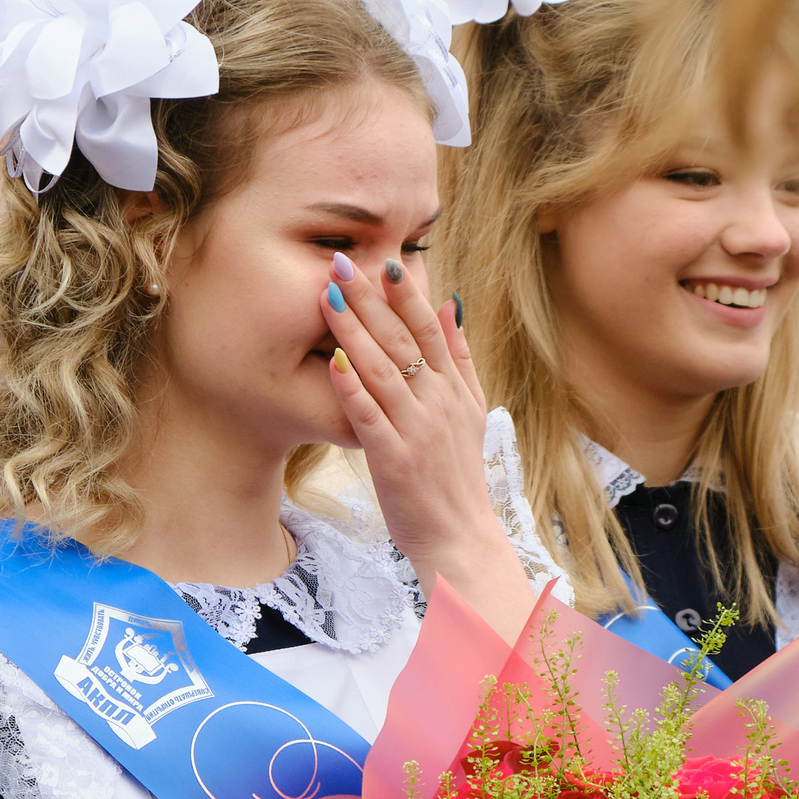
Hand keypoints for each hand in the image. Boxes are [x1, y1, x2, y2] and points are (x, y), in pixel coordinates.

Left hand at [320, 255, 531, 635]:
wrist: (460, 537)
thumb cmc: (457, 475)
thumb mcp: (471, 410)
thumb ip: (460, 356)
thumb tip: (450, 302)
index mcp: (454, 389)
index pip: (429, 330)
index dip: (406, 295)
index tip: (385, 260)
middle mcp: (438, 403)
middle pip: (401, 341)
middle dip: (369, 299)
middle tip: (341, 263)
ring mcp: (416, 430)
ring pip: (382, 370)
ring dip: (353, 331)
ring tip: (327, 297)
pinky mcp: (394, 458)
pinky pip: (369, 416)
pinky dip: (351, 388)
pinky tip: (332, 361)